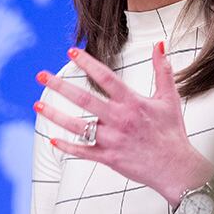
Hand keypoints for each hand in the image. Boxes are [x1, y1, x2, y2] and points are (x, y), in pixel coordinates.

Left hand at [35, 43, 213, 207]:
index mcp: (132, 103)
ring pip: (77, 127)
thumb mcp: (169, 98)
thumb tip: (159, 44)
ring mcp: (112, 140)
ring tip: (37, 105)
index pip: (105, 77)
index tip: (71, 52)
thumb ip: (162, 70)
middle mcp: (119, 120)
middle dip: (59, 86)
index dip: (87, 63)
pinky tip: (52, 140)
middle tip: (41, 75)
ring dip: (55, 115)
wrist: (176, 168)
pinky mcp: (109, 158)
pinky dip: (67, 147)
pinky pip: (83, 152)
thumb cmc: (172, 133)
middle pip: (84, 100)